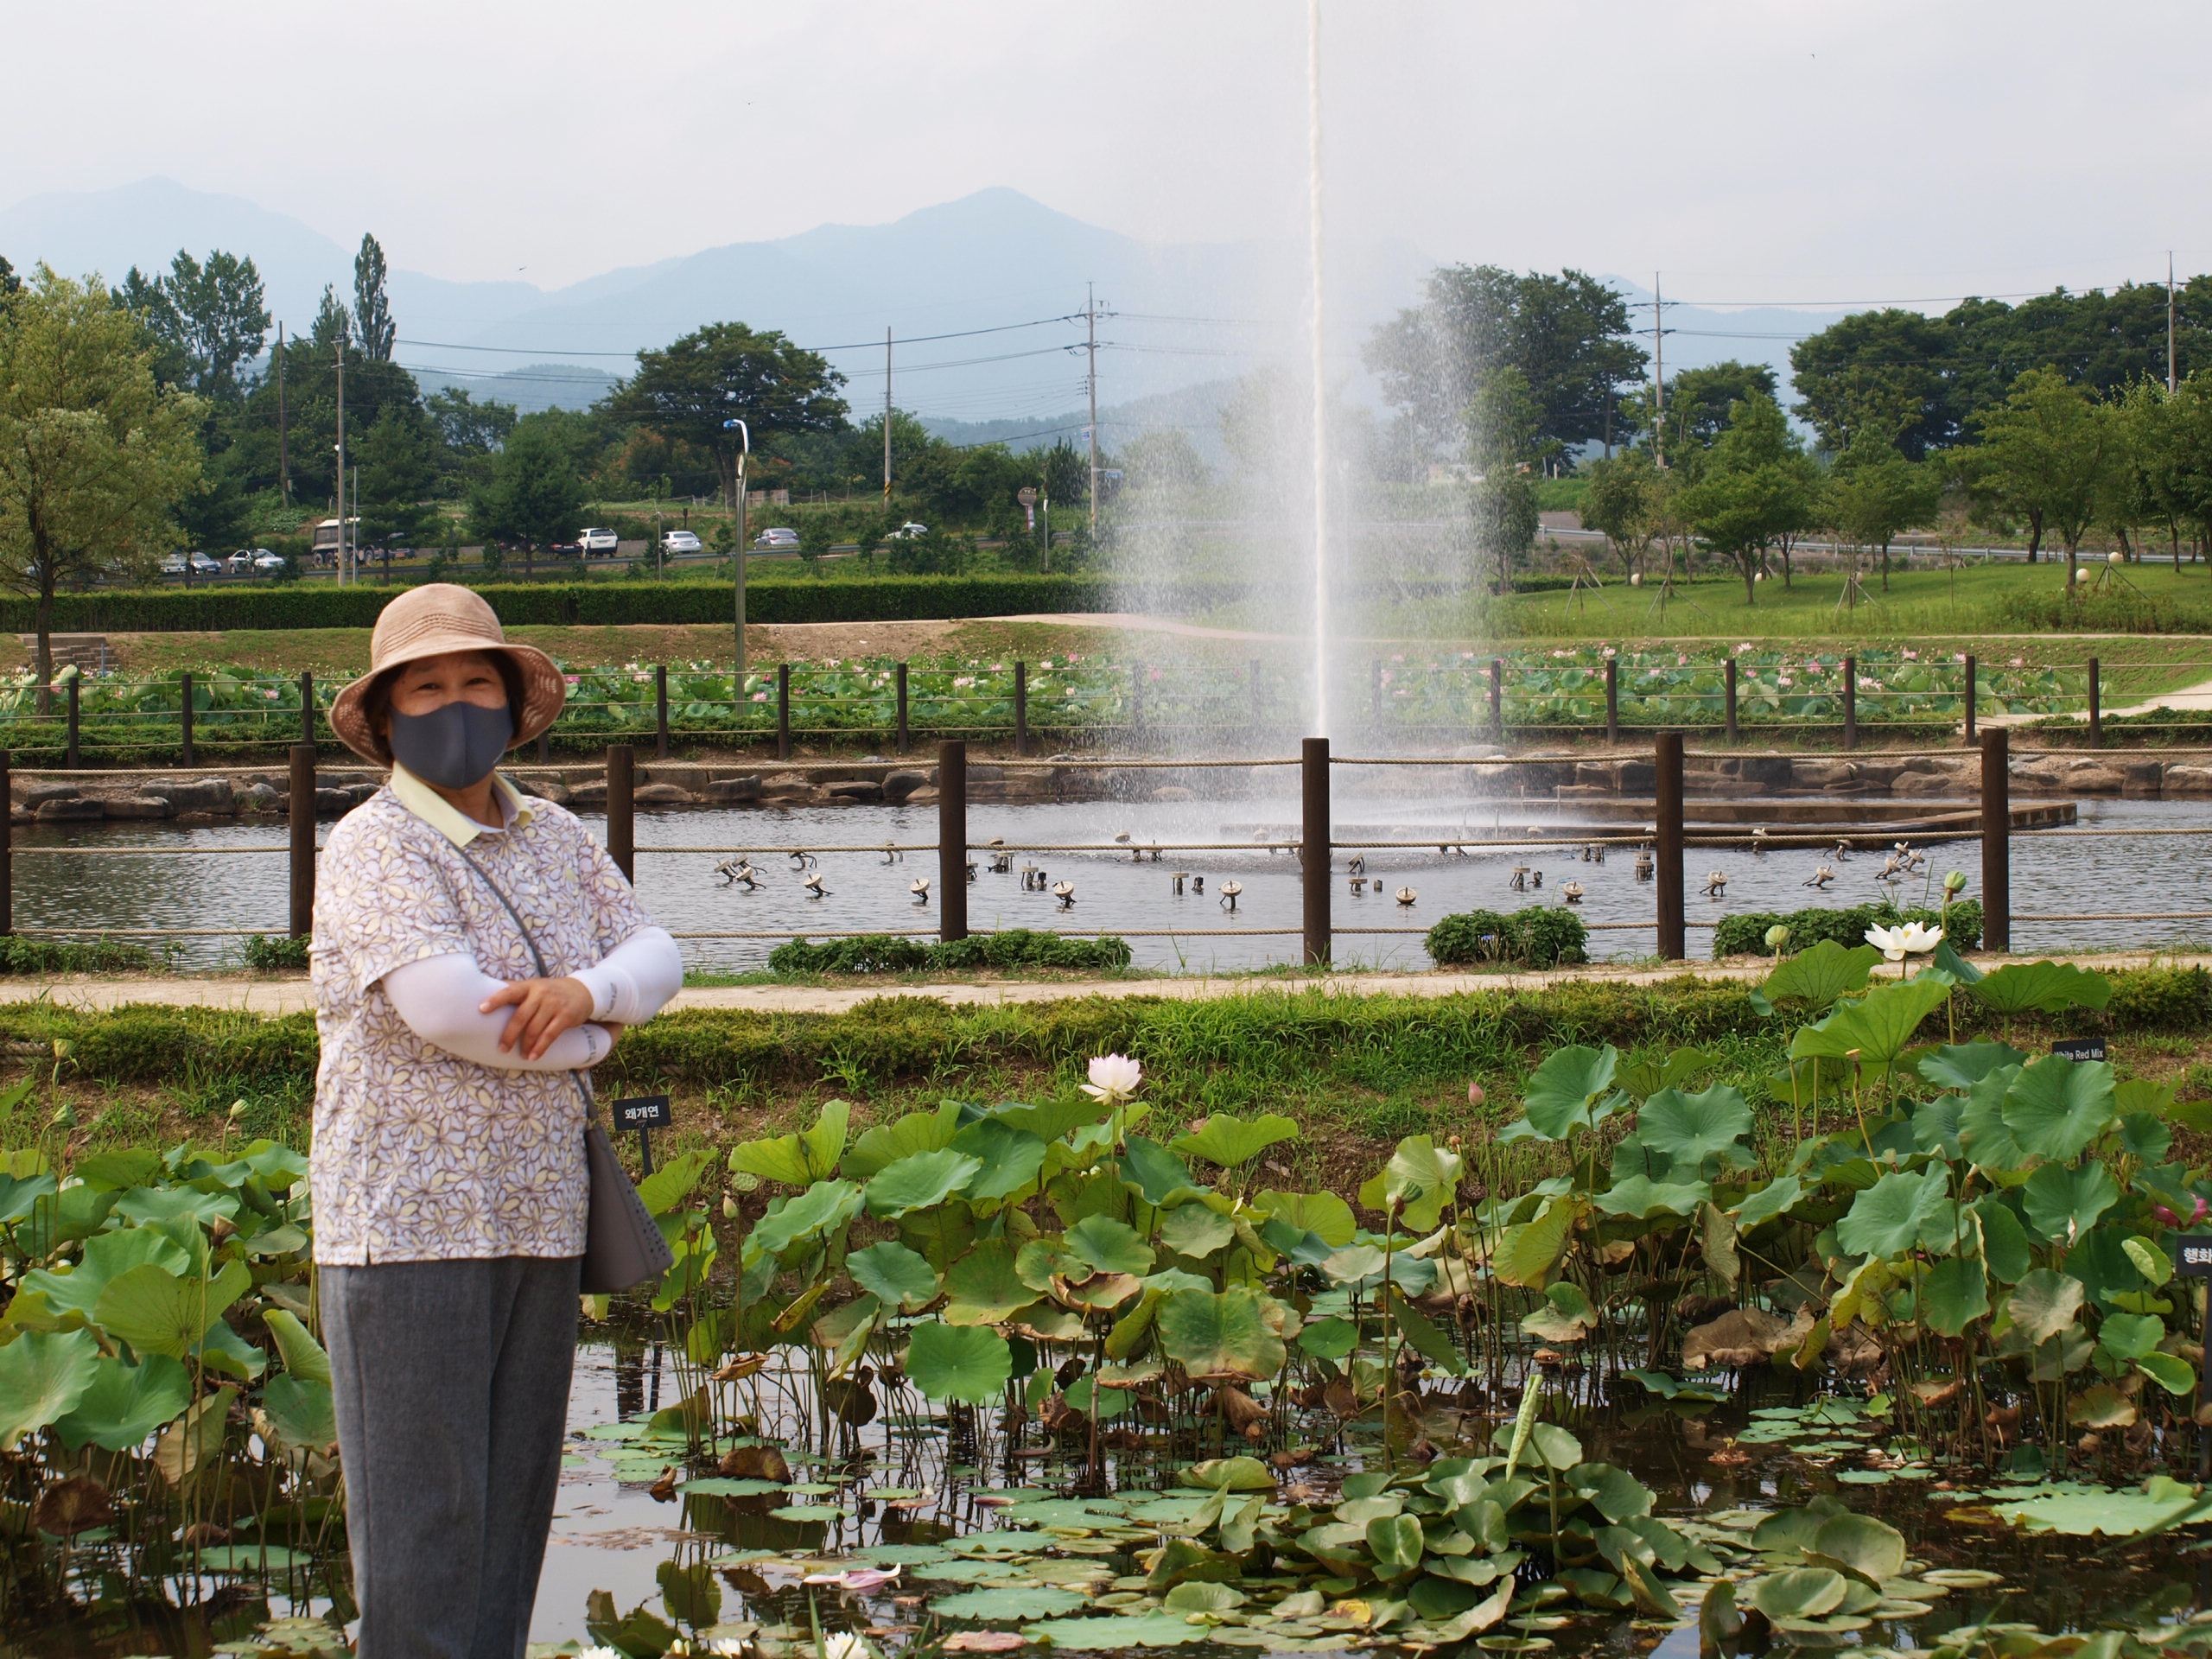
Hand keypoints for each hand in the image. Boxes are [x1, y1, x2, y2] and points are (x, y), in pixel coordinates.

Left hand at [480, 976, 594, 1061]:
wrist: (582, 991)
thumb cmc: (550, 991)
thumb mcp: (534, 985)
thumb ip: (515, 989)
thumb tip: (486, 990)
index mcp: (529, 986)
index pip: (510, 992)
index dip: (496, 1000)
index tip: (482, 1009)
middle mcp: (540, 994)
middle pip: (521, 1016)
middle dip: (509, 1034)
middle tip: (502, 1048)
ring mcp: (554, 1005)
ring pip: (535, 1028)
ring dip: (526, 1044)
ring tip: (521, 1055)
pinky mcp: (565, 1016)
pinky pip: (550, 1035)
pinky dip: (540, 1047)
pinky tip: (534, 1056)